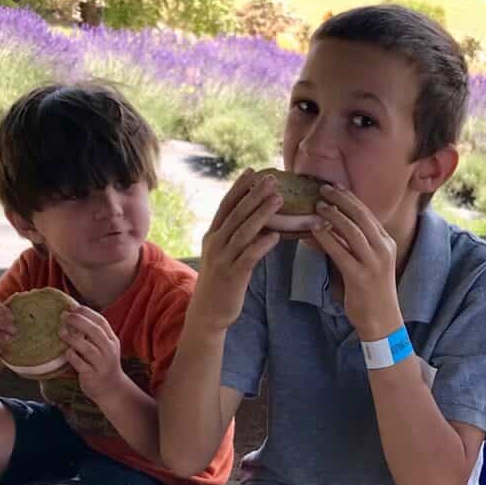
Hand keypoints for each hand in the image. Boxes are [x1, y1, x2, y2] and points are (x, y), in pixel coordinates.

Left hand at [60, 306, 124, 402]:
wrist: (111, 389)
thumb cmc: (102, 364)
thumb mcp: (103, 347)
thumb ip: (92, 335)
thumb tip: (73, 317)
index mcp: (111, 340)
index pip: (101, 322)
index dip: (88, 313)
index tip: (74, 307)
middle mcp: (109, 350)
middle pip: (96, 332)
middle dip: (79, 322)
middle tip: (65, 316)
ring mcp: (102, 364)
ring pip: (88, 348)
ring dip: (73, 339)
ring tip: (61, 332)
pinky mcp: (93, 375)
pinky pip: (81, 364)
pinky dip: (72, 357)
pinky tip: (65, 352)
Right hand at [189, 169, 283, 333]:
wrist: (207, 313)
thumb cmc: (221, 281)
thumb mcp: (224, 253)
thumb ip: (237, 236)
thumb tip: (260, 219)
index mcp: (213, 235)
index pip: (226, 205)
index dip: (239, 187)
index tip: (252, 171)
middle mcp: (216, 243)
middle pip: (236, 213)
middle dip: (254, 194)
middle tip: (272, 179)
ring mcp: (223, 259)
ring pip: (244, 231)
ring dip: (262, 213)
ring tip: (279, 199)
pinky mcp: (233, 275)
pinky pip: (249, 256)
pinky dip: (262, 244)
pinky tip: (276, 235)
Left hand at [310, 184, 400, 339]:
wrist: (382, 321)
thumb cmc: (372, 292)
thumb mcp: (370, 262)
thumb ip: (355, 244)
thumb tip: (332, 225)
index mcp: (387, 243)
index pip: (368, 213)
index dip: (350, 197)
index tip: (335, 186)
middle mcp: (383, 249)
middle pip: (361, 216)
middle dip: (341, 199)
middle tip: (323, 188)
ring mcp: (373, 263)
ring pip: (352, 231)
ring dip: (333, 215)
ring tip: (318, 205)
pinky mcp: (360, 277)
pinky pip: (340, 252)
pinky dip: (327, 238)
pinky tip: (314, 229)